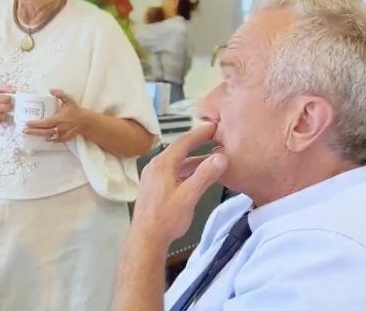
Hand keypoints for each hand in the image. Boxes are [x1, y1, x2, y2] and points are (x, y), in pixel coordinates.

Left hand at [24, 89, 84, 142]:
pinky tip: (40, 137)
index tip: (27, 123)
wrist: (85, 121)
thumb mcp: (69, 99)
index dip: (36, 124)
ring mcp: (62, 135)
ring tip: (29, 133)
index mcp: (60, 119)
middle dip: (33, 131)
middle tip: (24, 130)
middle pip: (44, 132)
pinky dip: (47, 138)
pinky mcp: (64, 139)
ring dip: (38, 136)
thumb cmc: (75, 110)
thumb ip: (60, 94)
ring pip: (48, 137)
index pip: (45, 122)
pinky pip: (53, 140)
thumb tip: (51, 90)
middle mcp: (60, 128)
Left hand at [131, 123, 227, 247]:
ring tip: (211, 158)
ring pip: (176, 162)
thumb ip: (204, 175)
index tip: (213, 126)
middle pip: (179, 150)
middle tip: (214, 137)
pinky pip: (172, 171)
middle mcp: (155, 166)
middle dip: (197, 143)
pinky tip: (196, 176)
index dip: (199, 133)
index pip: (183, 142)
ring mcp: (153, 176)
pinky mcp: (153, 186)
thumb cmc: (166, 219)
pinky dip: (186, 170)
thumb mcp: (189, 196)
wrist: (145, 240)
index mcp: (163, 164)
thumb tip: (220, 157)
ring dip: (193, 160)